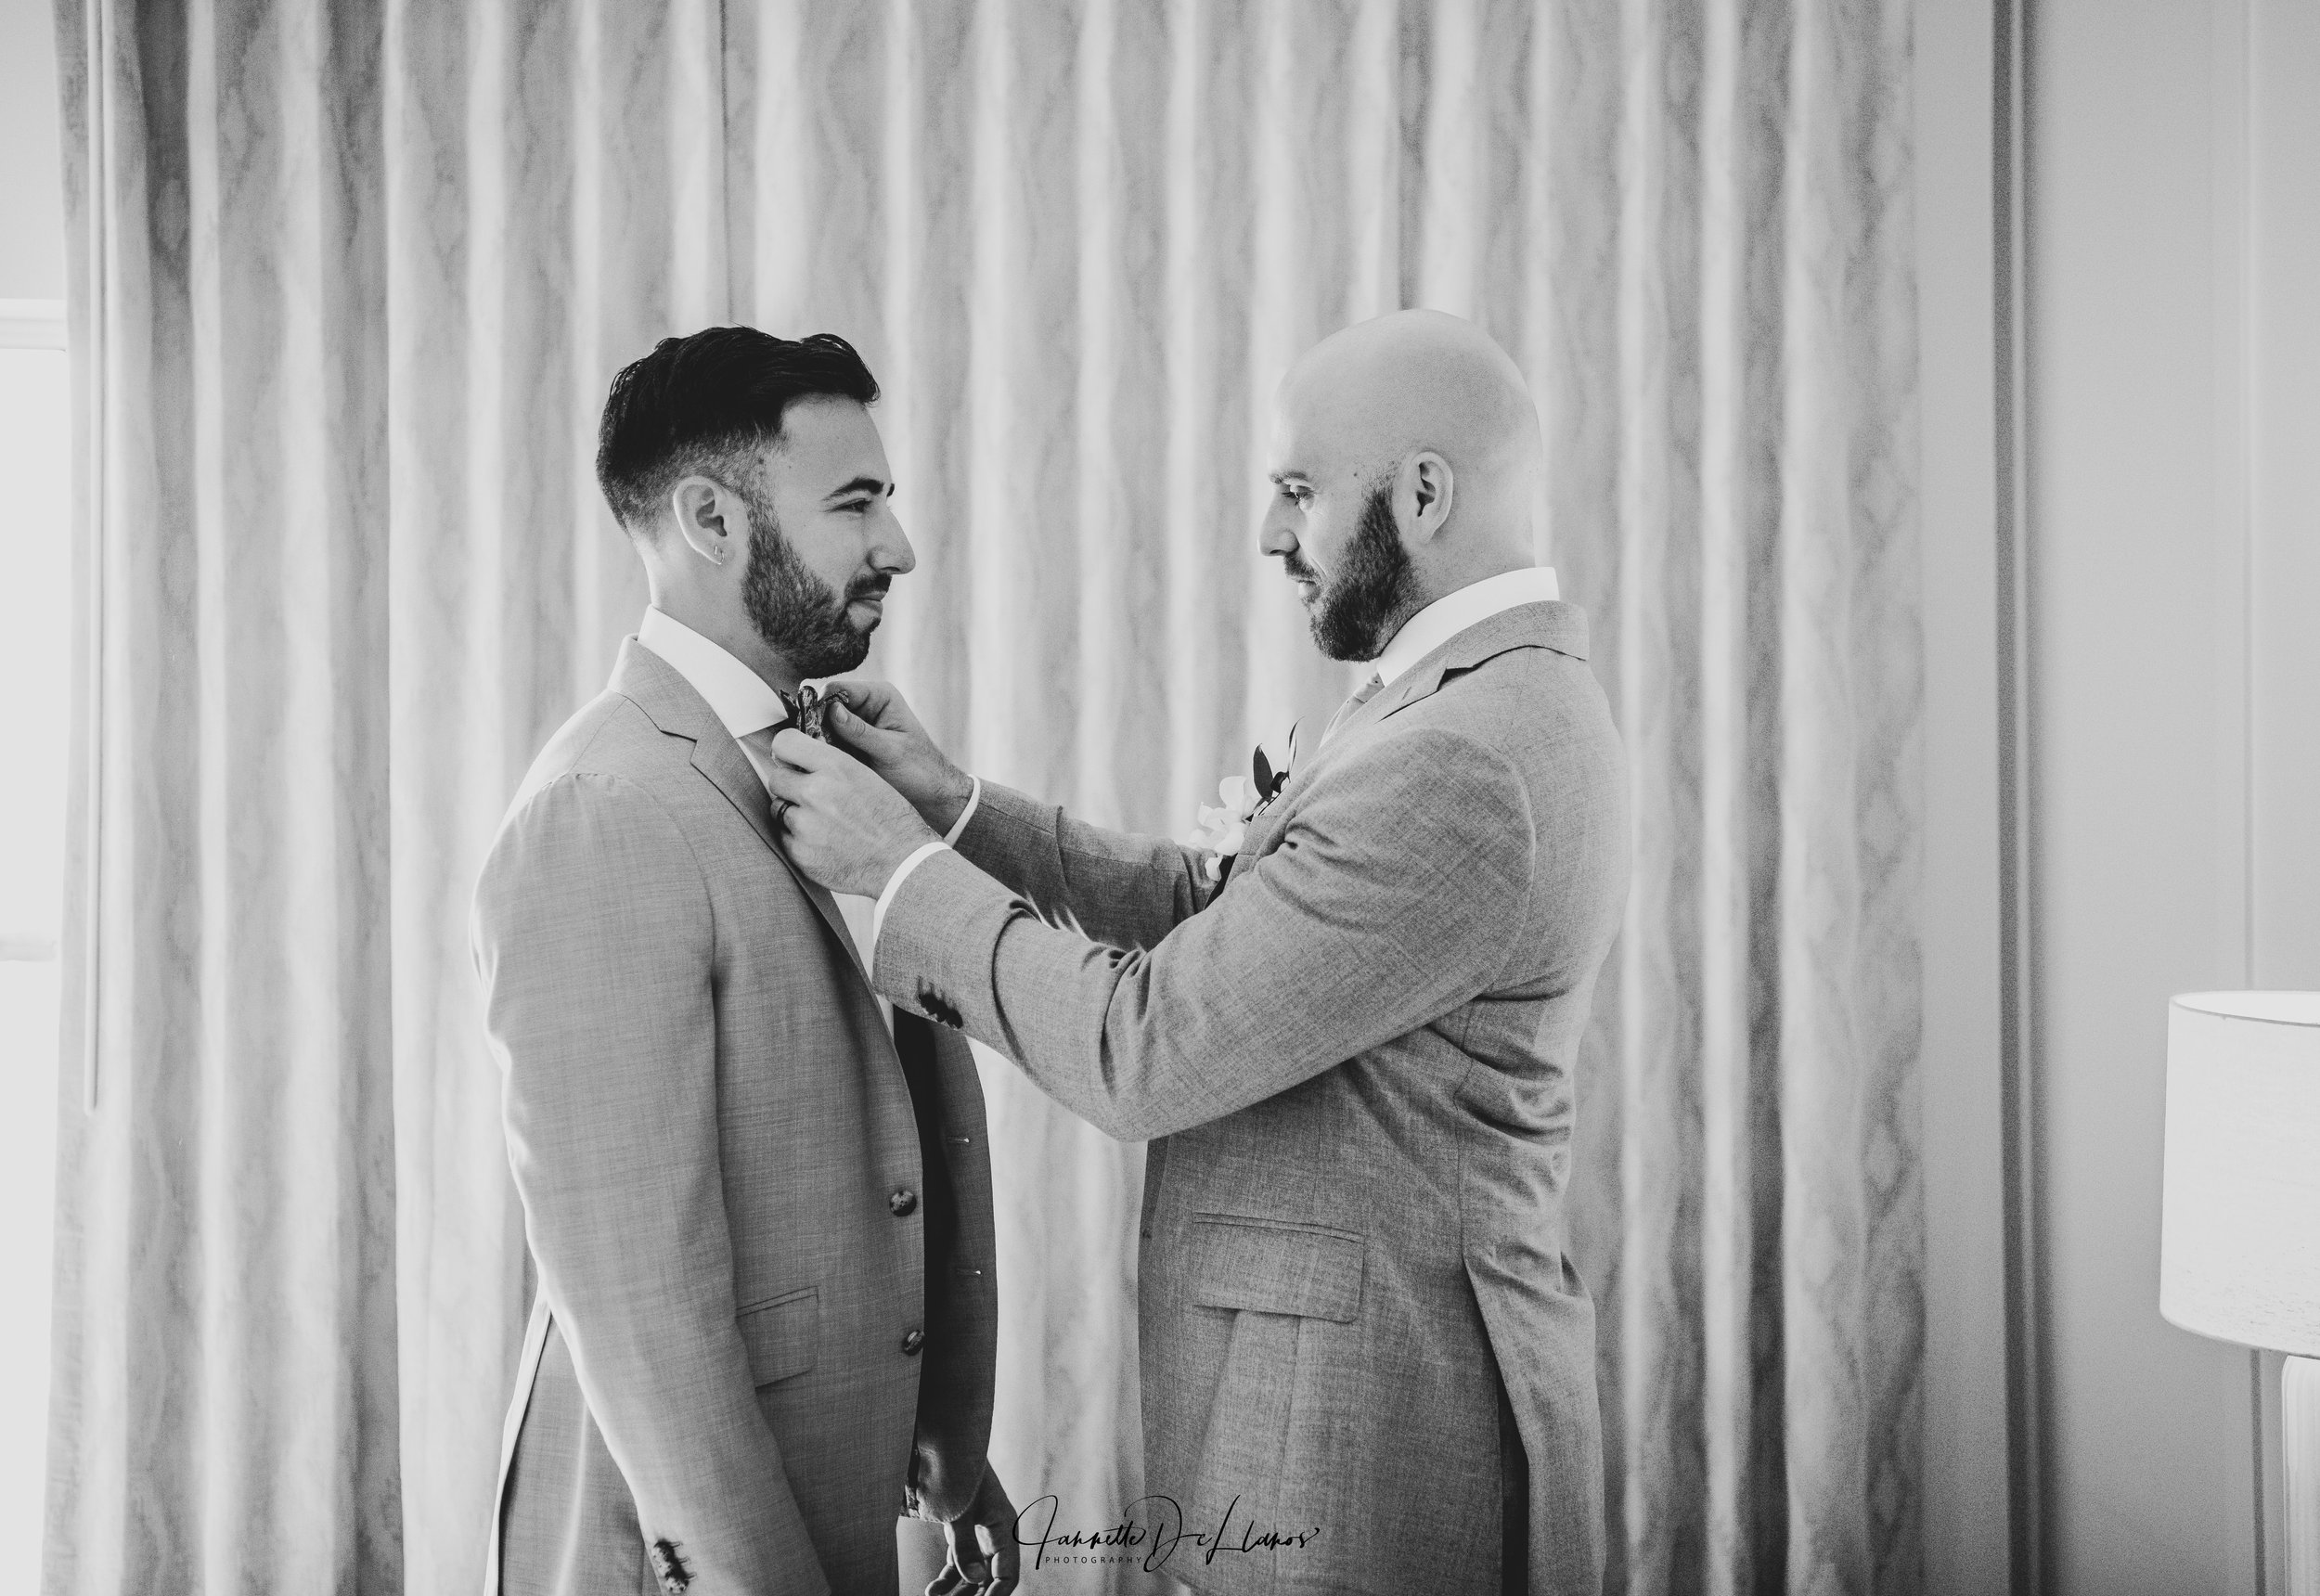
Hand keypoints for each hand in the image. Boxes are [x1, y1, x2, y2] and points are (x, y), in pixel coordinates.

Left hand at [763, 728, 938, 898]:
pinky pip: (784, 838)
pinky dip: (799, 840)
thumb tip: (798, 761)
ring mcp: (804, 825)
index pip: (784, 743)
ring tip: (823, 824)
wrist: (903, 863)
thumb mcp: (866, 777)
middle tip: (810, 797)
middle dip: (790, 785)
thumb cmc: (891, 820)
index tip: (790, 759)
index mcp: (836, 767)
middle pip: (776, 778)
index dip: (786, 751)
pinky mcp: (799, 853)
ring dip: (794, 814)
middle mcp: (816, 792)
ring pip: (779, 810)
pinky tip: (824, 843)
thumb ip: (830, 766)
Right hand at [822, 677, 975, 836]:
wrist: (930, 793)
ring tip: (818, 759)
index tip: (810, 725)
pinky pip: (827, 743)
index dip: (821, 704)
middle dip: (816, 724)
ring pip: (822, 726)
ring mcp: (855, 725)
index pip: (839, 689)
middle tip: (812, 746)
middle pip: (826, 706)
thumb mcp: (890, 750)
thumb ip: (860, 732)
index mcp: (880, 695)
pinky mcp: (849, 743)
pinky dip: (823, 752)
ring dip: (818, 740)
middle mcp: (865, 705)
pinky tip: (822, 765)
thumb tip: (832, 710)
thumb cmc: (919, 769)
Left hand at [925, 1467, 1019, 1595]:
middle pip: (991, 1577)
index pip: (1007, 1573)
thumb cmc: (958, 1475)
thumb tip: (975, 1579)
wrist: (948, 1445)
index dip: (996, 1595)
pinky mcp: (964, 1533)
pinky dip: (947, 1577)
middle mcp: (996, 1534)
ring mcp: (980, 1534)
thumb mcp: (958, 1513)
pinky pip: (959, 1562)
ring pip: (974, 1572)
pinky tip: (933, 1591)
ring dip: (958, 1591)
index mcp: (1004, 1528)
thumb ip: (965, 1548)